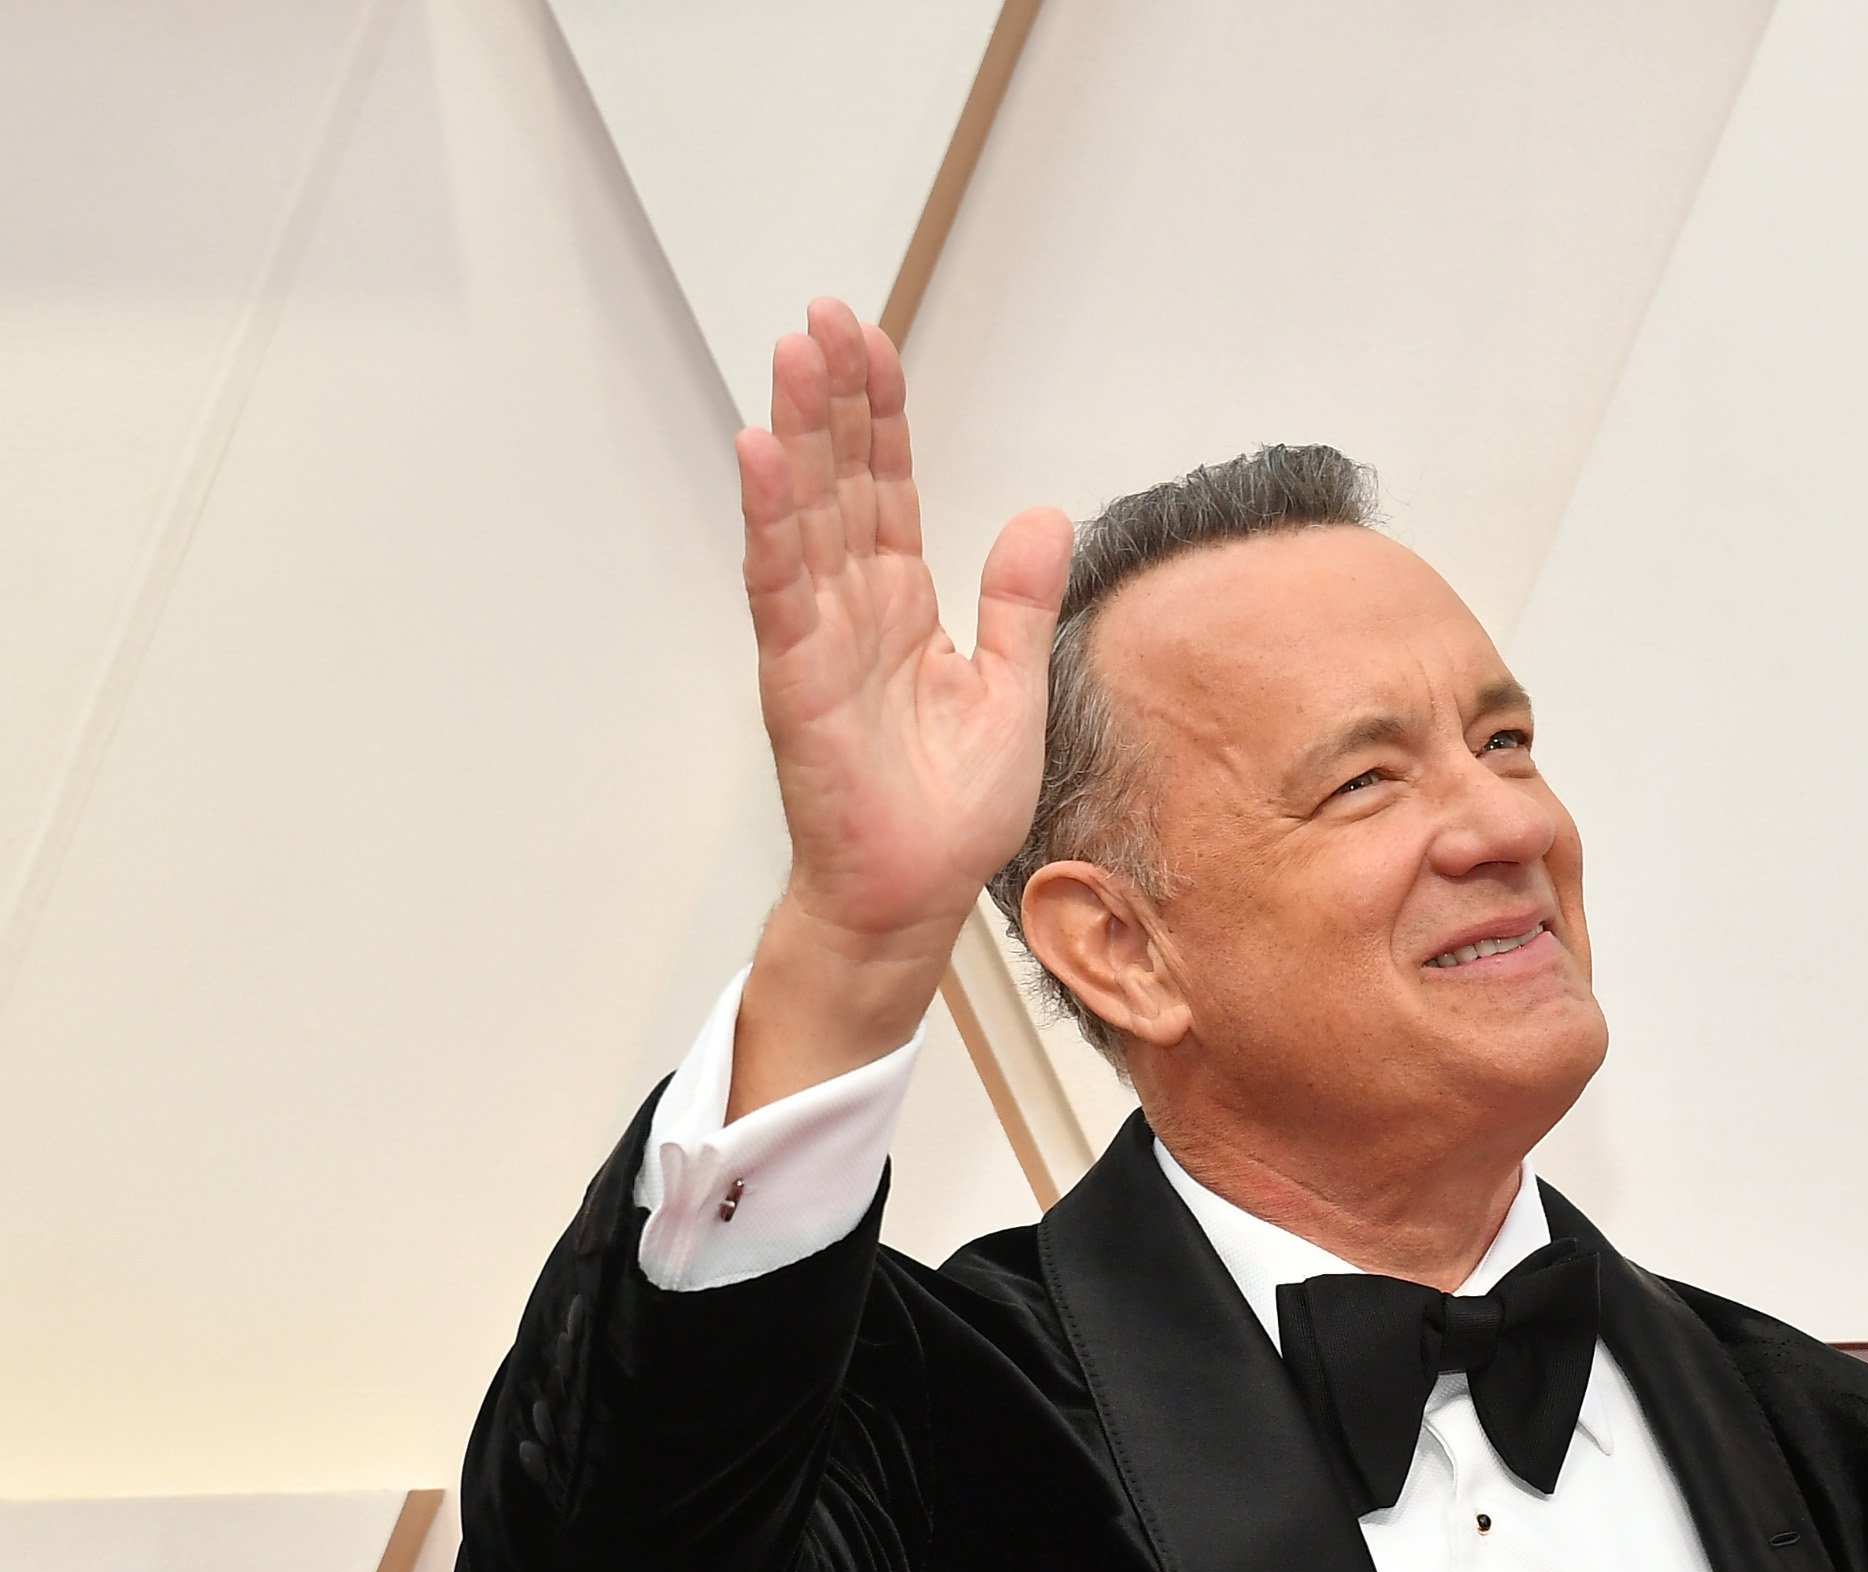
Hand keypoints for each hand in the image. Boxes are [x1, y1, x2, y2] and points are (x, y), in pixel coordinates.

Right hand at [731, 300, 1071, 1110]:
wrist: (913, 898)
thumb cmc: (949, 814)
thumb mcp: (1013, 692)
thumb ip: (1020, 604)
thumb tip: (1045, 517)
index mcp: (904, 608)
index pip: (887, 490)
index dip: (882, 416)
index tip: (874, 344)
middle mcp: (854, 610)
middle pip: (839, 482)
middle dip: (834, 398)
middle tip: (827, 316)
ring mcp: (819, 638)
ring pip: (805, 515)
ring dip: (798, 432)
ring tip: (793, 354)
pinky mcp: (797, 677)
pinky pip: (780, 586)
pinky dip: (770, 520)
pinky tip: (761, 455)